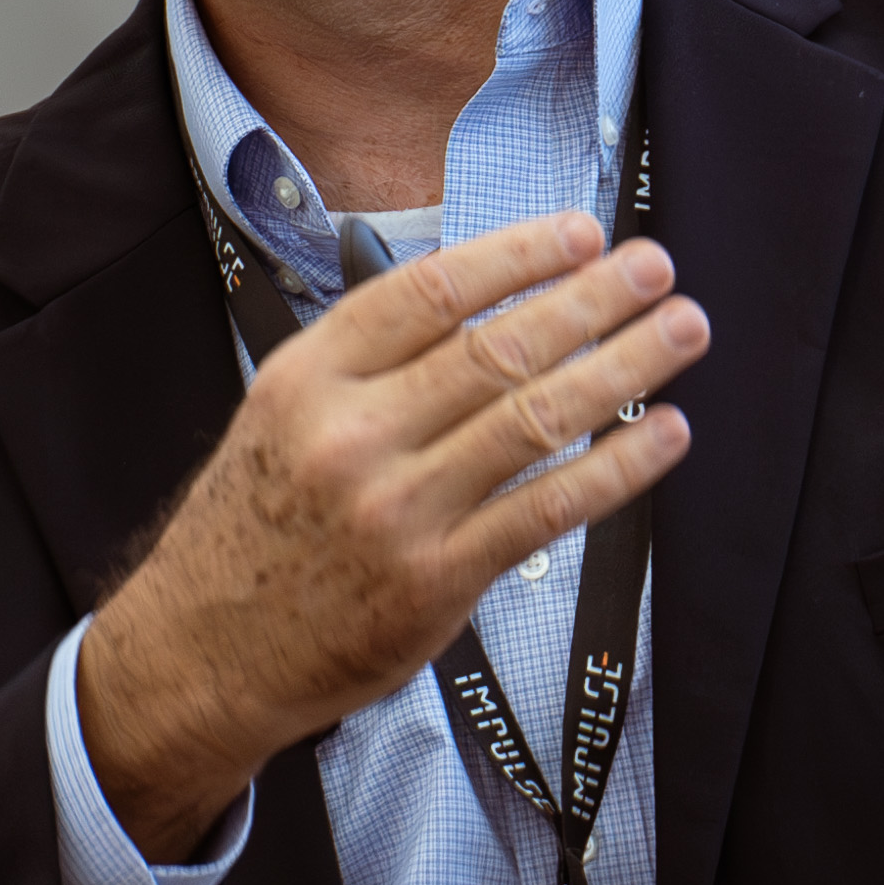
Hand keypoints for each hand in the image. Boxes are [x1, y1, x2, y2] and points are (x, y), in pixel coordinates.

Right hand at [78, 212, 709, 856]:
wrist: (204, 650)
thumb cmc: (254, 525)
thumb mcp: (281, 413)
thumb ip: (369, 361)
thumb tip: (483, 300)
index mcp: (311, 376)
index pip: (432, 290)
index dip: (520, 255)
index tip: (583, 234)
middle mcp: (354, 434)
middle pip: (497, 347)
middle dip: (592, 298)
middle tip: (655, 266)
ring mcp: (399, 510)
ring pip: (535, 418)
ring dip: (623, 367)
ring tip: (679, 330)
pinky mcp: (437, 580)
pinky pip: (548, 509)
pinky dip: (617, 467)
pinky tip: (663, 434)